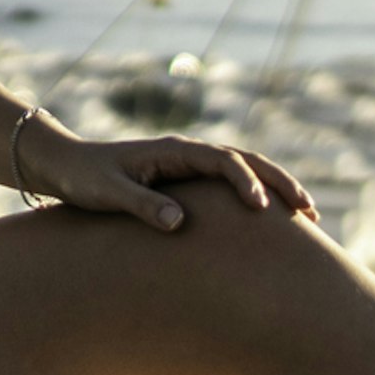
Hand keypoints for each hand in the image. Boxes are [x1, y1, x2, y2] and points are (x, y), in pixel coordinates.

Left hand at [24, 123, 317, 228]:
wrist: (65, 165)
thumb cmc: (83, 179)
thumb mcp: (108, 193)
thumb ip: (142, 206)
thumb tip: (179, 223)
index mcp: (174, 151)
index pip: (223, 161)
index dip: (246, 182)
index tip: (261, 210)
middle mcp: (188, 153)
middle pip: (247, 160)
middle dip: (280, 182)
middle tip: (309, 211)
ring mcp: (190, 164)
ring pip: (246, 169)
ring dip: (276, 188)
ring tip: (306, 216)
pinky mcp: (187, 180)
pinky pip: (232, 183)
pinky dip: (258, 194)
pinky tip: (272, 220)